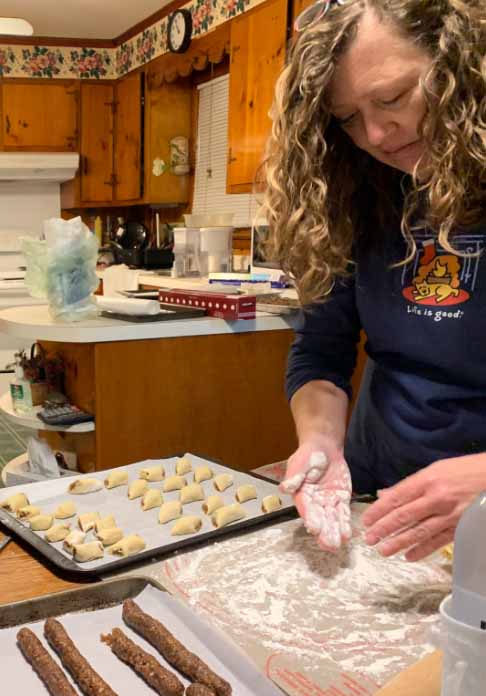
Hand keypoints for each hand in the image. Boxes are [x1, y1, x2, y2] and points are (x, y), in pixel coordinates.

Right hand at [280, 438, 351, 551]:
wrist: (324, 447)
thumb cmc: (308, 454)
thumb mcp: (300, 462)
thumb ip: (294, 475)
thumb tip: (284, 487)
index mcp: (301, 495)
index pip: (306, 509)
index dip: (310, 518)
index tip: (314, 528)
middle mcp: (314, 502)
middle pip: (320, 519)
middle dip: (324, 532)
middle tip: (329, 545)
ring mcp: (327, 502)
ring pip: (332, 519)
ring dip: (335, 532)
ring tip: (339, 544)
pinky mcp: (340, 499)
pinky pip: (343, 513)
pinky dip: (345, 523)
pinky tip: (347, 534)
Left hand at [362, 453, 485, 561]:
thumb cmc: (463, 471)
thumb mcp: (434, 470)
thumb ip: (409, 485)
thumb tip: (384, 495)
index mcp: (427, 481)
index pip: (396, 498)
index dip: (378, 511)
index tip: (366, 521)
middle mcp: (436, 498)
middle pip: (404, 517)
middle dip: (384, 529)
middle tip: (369, 539)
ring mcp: (449, 515)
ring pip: (418, 532)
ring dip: (399, 543)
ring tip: (383, 551)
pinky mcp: (460, 527)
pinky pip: (438, 541)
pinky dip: (422, 550)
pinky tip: (409, 556)